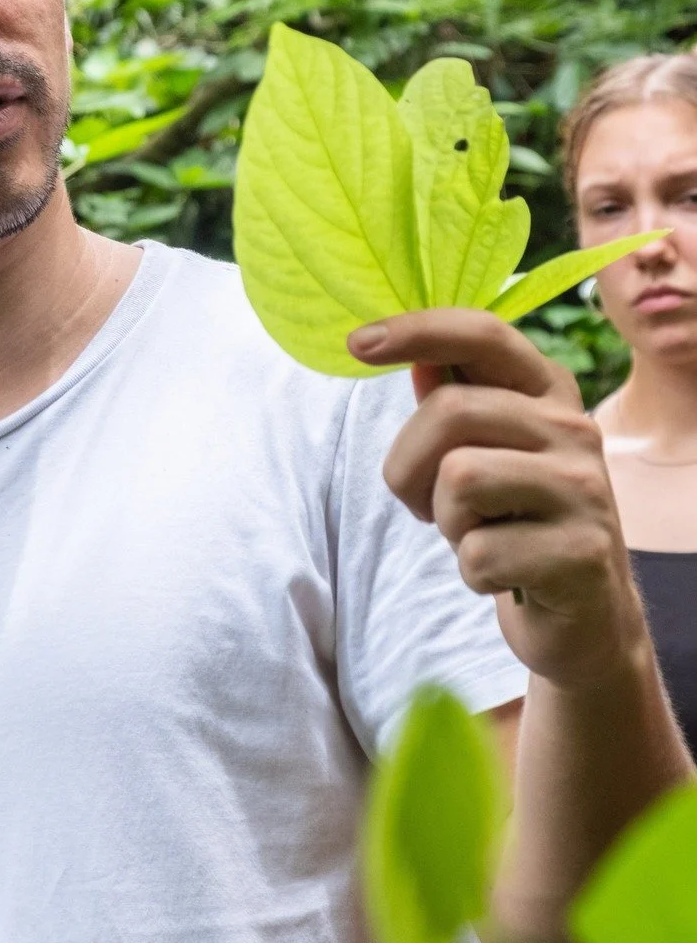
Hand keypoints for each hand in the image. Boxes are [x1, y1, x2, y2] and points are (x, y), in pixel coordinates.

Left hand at [348, 308, 649, 690]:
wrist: (585, 611)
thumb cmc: (515, 517)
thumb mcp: (485, 450)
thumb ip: (455, 400)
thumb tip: (418, 355)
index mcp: (547, 391)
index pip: (481, 334)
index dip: (417, 330)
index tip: (357, 343)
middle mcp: (574, 428)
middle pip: (449, 411)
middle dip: (409, 466)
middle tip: (428, 505)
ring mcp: (585, 489)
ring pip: (459, 478)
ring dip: (446, 521)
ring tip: (480, 534)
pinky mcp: (583, 552)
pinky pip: (479, 553)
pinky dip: (473, 572)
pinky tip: (506, 572)